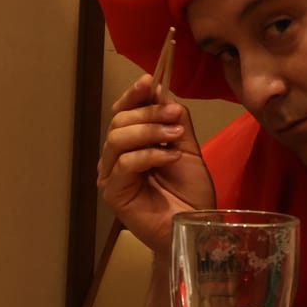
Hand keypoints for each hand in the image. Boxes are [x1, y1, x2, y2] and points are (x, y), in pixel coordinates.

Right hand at [97, 74, 214, 252]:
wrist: (196, 227)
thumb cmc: (190, 192)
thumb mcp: (187, 147)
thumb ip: (175, 121)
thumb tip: (163, 91)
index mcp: (131, 144)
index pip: (123, 111)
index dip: (134, 94)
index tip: (150, 80)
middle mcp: (115, 157)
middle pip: (119, 121)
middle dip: (149, 113)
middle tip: (175, 116)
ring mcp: (111, 175)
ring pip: (118, 138)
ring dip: (150, 131)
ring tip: (176, 137)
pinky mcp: (112, 192)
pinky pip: (126, 163)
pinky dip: (151, 155)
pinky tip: (171, 157)